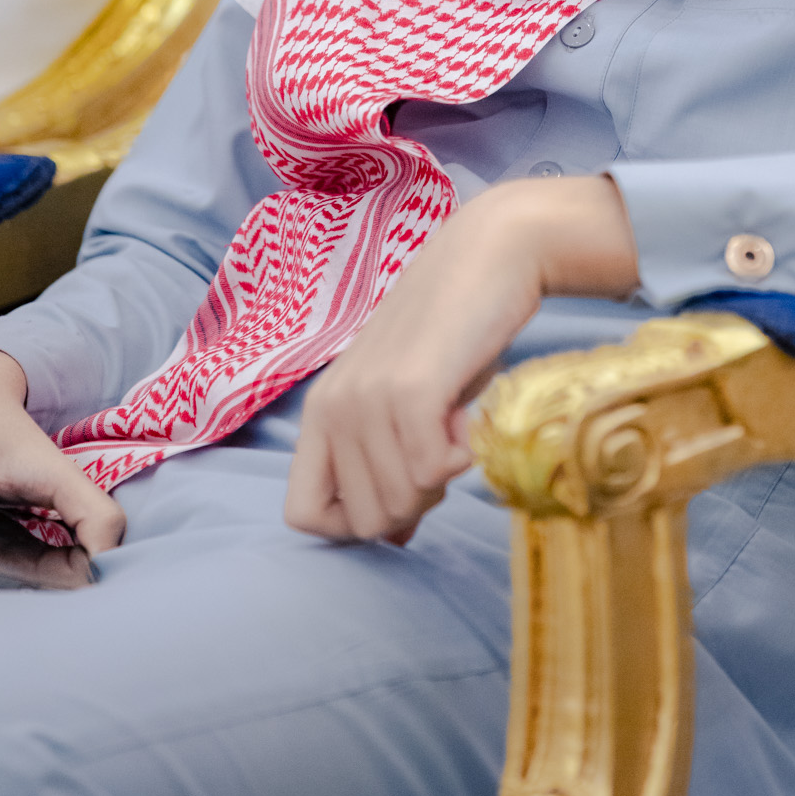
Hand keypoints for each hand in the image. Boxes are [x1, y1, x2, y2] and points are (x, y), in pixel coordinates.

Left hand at [285, 175, 638, 544]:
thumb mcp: (407, 403)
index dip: (356, 523)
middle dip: (413, 504)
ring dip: (442, 479)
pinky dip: (462, 460)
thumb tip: (393, 538)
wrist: (491, 256)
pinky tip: (468, 420)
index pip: (303, 516)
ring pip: (400, 503)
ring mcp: (368, 398)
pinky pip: (431, 473)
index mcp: (321, 412)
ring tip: (454, 423)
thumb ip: (388, 463)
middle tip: (439, 448)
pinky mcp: (411, 390)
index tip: (401, 491)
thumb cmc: (455, 333)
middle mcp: (333, 407)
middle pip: (364, 522)